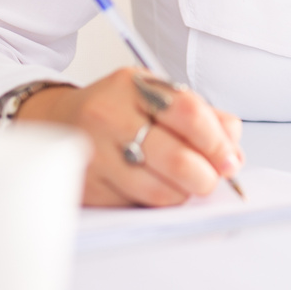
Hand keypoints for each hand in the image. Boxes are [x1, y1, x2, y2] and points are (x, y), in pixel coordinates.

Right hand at [16, 68, 243, 206]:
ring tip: (185, 184)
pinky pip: (137, 203)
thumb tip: (233, 146)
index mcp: (134, 86)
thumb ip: (202, 115)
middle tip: (212, 179)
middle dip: (206, 176)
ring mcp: (95, 153)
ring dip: (183, 193)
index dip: (217, 141)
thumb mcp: (156, 96)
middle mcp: (110, 116)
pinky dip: (156, 200)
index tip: (230, 159)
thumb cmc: (118, 110)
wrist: (57, 121)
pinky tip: (156, 186)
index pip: (189, 113)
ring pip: (159, 189)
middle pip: (176, 158)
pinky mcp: (87, 185)